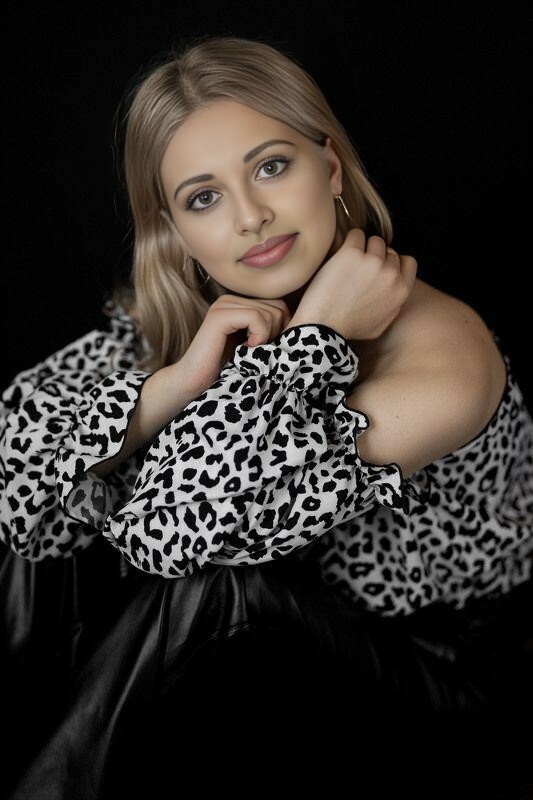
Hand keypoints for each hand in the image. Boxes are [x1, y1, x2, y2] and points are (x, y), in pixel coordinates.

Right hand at [178, 294, 291, 396]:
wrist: (195, 383)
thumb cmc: (227, 370)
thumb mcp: (256, 346)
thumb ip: (271, 330)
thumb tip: (301, 324)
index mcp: (239, 304)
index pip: (280, 306)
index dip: (282, 329)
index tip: (267, 348)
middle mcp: (231, 299)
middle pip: (278, 307)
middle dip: (275, 333)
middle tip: (257, 351)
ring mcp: (224, 305)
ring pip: (270, 313)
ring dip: (266, 338)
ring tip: (249, 352)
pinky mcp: (220, 315)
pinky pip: (257, 318)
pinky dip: (259, 337)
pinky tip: (245, 349)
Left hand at [287, 228, 416, 340]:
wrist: (324, 326)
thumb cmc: (349, 328)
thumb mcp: (382, 323)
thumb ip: (394, 304)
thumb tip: (396, 289)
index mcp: (401, 290)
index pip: (408, 262)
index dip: (394, 263)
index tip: (381, 268)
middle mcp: (390, 274)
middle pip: (389, 251)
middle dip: (376, 257)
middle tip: (359, 270)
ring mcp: (372, 261)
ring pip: (374, 241)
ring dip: (363, 248)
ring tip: (349, 263)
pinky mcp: (351, 253)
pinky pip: (356, 234)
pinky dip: (350, 240)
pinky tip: (342, 254)